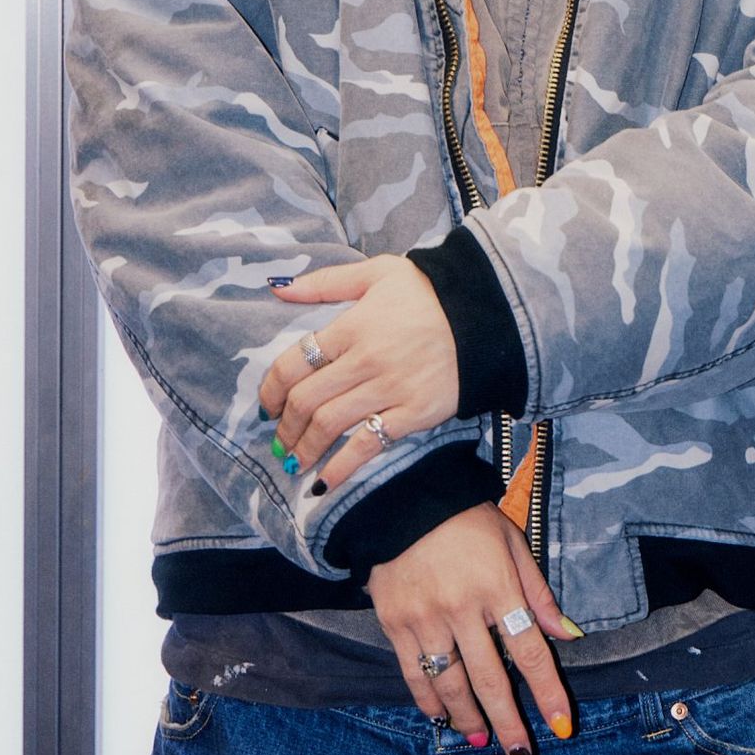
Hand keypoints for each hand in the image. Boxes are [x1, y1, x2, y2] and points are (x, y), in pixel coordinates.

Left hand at [259, 255, 458, 488]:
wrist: (487, 314)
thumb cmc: (429, 292)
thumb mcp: (377, 272)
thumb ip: (326, 282)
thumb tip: (279, 289)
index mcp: (352, 326)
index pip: (295, 362)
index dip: (272, 388)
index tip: (267, 404)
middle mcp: (365, 361)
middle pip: (307, 400)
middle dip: (284, 426)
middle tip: (277, 438)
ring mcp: (390, 390)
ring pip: (331, 425)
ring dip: (304, 448)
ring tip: (292, 461)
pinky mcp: (413, 414)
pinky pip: (369, 445)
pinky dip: (342, 467)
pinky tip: (324, 482)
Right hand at [367, 500, 576, 752]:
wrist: (401, 496)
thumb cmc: (466, 519)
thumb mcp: (512, 543)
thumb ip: (537, 593)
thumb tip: (567, 635)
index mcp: (498, 587)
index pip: (530, 652)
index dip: (547, 693)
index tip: (562, 726)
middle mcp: (462, 609)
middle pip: (491, 679)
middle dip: (509, 722)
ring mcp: (425, 619)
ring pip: (450, 683)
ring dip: (469, 717)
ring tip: (483, 740)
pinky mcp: (395, 623)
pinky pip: (414, 673)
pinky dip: (429, 700)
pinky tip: (443, 717)